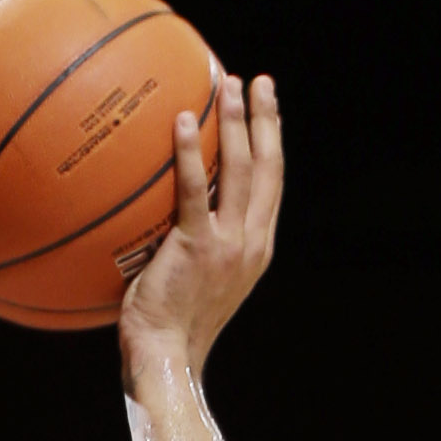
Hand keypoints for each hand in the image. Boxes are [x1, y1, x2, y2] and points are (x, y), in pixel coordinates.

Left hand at [119, 72, 280, 381]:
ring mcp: (228, 245)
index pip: (272, 185)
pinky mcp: (197, 248)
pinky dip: (192, 153)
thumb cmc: (171, 327)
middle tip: (260, 82)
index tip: (270, 111)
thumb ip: (197, 245)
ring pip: (241, 171)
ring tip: (229, 85)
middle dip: (266, 120)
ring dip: (236, 123)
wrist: (167, 358)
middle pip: (268, 168)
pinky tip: (182, 120)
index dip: (273, 143)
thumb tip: (173, 214)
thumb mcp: (198, 281)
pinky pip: (195, 191)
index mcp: (257, 249)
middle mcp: (251, 243)